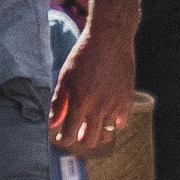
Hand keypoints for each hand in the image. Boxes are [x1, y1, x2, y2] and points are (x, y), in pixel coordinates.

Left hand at [51, 23, 135, 154]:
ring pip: (107, 135)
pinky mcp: (127, 100)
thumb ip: (59, 103)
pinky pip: (122, 123)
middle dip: (80, 140)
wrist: (110, 38)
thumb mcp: (65, 77)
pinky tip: (106, 115)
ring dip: (97, 134)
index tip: (60, 137)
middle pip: (89, 141)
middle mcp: (98, 107)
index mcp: (79, 102)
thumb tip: (52, 124)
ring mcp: (115, 105)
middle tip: (76, 132)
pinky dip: (114, 123)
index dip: (62, 140)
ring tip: (91, 125)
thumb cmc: (83, 55)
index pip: (69, 136)